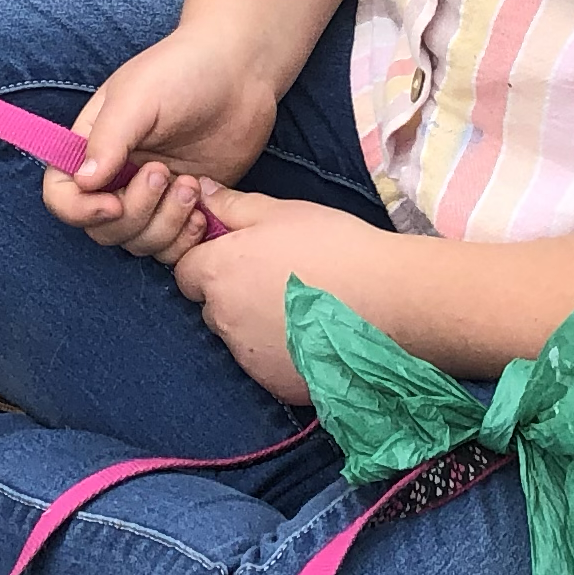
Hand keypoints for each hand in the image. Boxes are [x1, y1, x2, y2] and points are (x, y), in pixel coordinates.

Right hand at [48, 22, 281, 260]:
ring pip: (138, 242)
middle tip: (164, 173)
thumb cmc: (184, 70)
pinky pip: (172, 247)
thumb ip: (109, 139)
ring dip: (163, 224)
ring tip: (189, 184)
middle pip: (102, 228)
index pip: (62, 195)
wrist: (241, 71)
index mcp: (92, 146)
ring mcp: (152, 195)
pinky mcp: (185, 208)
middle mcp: (117, 176)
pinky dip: (184, 239)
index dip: (79, 210)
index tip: (114, 203)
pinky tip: (202, 208)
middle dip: (134, 212)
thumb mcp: (139, 97)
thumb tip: (83, 181)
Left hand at [171, 185, 387, 402]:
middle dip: (233, 294)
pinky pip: (266, 365)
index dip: (210, 261)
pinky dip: (280, 353)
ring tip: (301, 308)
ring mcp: (248, 356)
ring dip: (256, 325)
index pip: (186, 272)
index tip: (243, 256)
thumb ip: (232, 206)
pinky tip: (313, 334)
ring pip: (238, 337)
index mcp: (219, 273)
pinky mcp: (274, 383)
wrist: (387, 298)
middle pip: (211, 306)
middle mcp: (223, 319)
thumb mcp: (280, 211)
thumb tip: (199, 191)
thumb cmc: (334, 246)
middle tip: (277, 279)